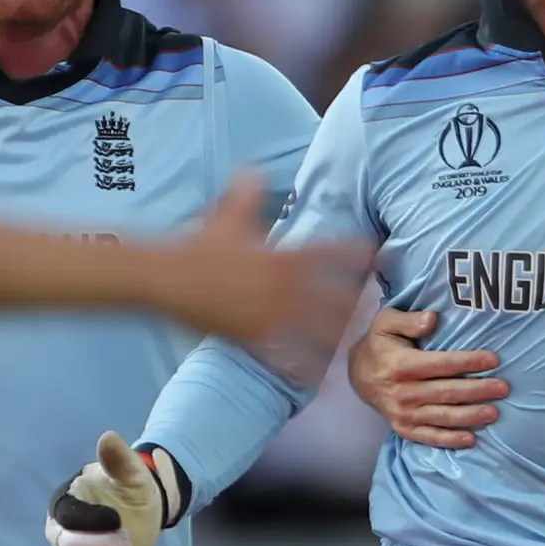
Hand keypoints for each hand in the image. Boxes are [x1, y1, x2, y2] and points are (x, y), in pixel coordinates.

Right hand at [45, 431, 168, 545]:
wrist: (142, 510)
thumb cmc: (129, 488)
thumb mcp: (130, 472)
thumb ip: (118, 459)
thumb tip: (108, 437)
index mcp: (65, 504)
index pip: (65, 516)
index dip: (87, 520)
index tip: (115, 518)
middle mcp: (62, 533)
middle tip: (128, 543)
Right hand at [152, 175, 369, 366]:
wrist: (167, 278)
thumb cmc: (198, 246)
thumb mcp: (227, 217)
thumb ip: (247, 194)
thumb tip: (252, 169)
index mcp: (284, 255)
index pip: (334, 252)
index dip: (359, 253)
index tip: (377, 255)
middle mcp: (285, 286)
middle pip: (339, 300)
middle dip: (355, 305)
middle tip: (366, 309)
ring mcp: (273, 315)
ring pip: (321, 334)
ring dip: (336, 339)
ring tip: (346, 344)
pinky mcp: (256, 338)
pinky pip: (289, 357)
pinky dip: (304, 368)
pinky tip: (315, 376)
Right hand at [345, 306, 506, 449]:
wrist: (358, 375)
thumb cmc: (379, 345)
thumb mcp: (385, 323)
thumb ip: (408, 320)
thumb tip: (432, 318)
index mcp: (400, 365)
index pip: (440, 364)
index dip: (468, 362)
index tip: (493, 360)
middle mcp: (402, 392)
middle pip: (446, 392)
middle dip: (477, 390)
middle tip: (503, 388)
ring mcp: (403, 413)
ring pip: (442, 416)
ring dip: (470, 416)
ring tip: (494, 413)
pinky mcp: (404, 428)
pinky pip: (429, 437)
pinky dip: (450, 440)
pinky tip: (471, 439)